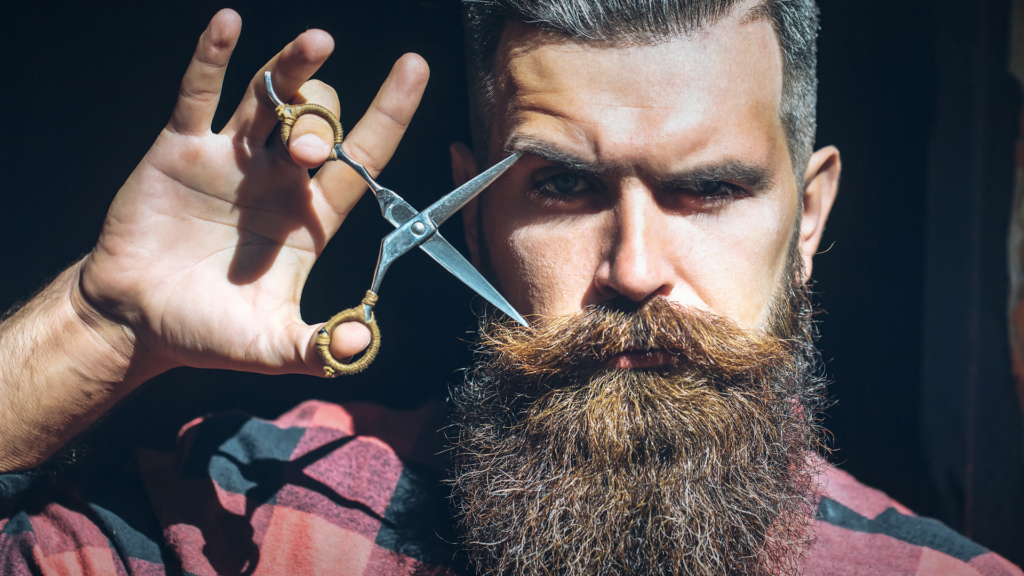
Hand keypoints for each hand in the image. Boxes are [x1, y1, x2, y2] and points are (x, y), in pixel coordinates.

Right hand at [80, 9, 428, 376]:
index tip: (414, 68)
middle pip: (318, 122)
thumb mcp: (272, 346)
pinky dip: (211, 58)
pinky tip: (229, 24)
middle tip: (303, 151)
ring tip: (316, 43)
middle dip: (321, 123)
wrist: (136, 322)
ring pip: (268, 97)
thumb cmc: (209, 330)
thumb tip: (365, 344)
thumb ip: (319, 348)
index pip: (361, 157)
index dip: (390, 113)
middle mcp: (278, 178)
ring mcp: (231, 158)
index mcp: (310, 217)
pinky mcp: (180, 150)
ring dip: (292, 69)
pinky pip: (198, 95)